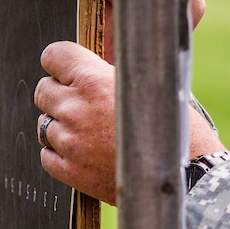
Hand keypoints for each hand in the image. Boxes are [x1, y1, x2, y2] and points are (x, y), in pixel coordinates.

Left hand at [36, 41, 224, 204]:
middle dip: (61, 92)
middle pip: (43, 90)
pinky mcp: (70, 172)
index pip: (53, 56)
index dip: (63, 61)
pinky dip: (61, 151)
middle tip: (87, 101)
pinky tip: (87, 151)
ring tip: (93, 130)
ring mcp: (69, 142)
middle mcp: (75, 109)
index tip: (72, 69)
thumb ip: (111, 75)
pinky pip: (47, 154)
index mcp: (94, 80)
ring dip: (63, 123)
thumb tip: (92, 69)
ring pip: (44, 123)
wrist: (186, 172)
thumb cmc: (176, 125)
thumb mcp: (149, 83)